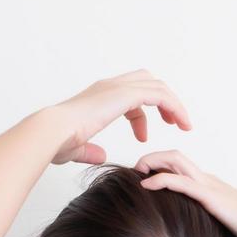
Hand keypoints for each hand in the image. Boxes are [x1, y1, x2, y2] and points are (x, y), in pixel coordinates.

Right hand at [47, 69, 192, 165]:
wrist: (52, 133)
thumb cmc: (58, 142)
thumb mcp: (78, 148)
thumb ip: (90, 150)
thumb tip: (101, 155)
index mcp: (98, 96)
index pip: (128, 94)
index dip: (140, 115)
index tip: (144, 136)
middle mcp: (109, 86)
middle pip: (146, 81)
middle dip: (162, 101)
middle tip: (173, 123)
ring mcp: (116, 87)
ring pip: (157, 85)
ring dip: (173, 105)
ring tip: (183, 126)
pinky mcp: (125, 94)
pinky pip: (159, 95)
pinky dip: (174, 107)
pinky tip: (180, 124)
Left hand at [135, 150, 236, 236]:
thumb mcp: (223, 231)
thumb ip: (208, 230)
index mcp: (212, 187)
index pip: (181, 167)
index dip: (160, 166)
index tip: (143, 178)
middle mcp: (210, 181)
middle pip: (174, 156)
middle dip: (151, 158)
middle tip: (135, 170)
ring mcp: (211, 187)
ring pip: (175, 161)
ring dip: (151, 161)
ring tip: (135, 172)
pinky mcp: (212, 198)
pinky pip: (180, 182)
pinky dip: (159, 180)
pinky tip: (144, 186)